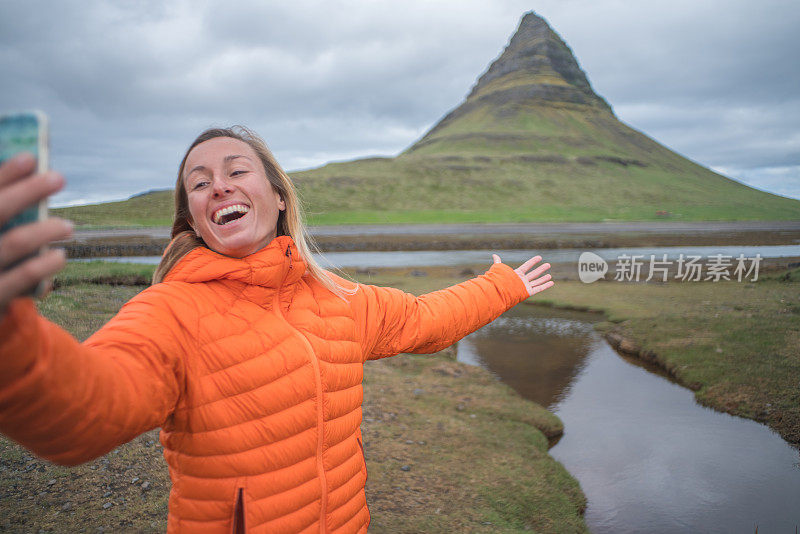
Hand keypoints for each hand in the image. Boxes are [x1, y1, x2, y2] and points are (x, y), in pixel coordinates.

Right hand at [0, 153, 72, 314]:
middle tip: (58, 178)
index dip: (5, 174)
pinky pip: (22, 278)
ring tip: (68, 226)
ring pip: (15, 242)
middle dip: (28, 192)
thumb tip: (33, 171)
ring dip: (45, 230)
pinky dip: (44, 265)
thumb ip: (9, 209)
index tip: (31, 158)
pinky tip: (59, 256)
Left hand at [493, 253, 553, 296]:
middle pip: (534, 274)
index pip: (527, 266)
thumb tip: (494, 254)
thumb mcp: (499, 269)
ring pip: (537, 281)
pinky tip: (551, 282)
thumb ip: (498, 262)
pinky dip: (545, 285)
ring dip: (544, 278)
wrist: (501, 292)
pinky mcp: (528, 292)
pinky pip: (539, 288)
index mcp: (517, 274)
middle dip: (541, 269)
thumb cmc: (500, 281)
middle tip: (548, 264)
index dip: (533, 262)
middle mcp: (522, 280)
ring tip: (550, 275)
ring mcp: (526, 286)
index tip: (539, 257)